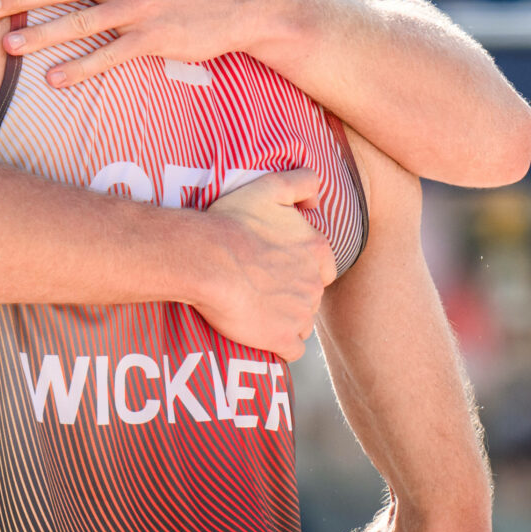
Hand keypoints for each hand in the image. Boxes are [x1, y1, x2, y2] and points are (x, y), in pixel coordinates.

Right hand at [199, 169, 337, 359]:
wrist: (206, 260)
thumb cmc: (232, 222)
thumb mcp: (268, 187)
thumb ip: (301, 181)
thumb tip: (318, 194)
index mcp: (317, 249)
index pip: (324, 268)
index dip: (301, 269)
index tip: (276, 268)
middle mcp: (315, 284)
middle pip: (311, 296)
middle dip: (291, 295)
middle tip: (260, 288)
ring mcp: (301, 314)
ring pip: (302, 324)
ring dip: (284, 320)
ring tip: (255, 310)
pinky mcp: (282, 339)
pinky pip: (291, 350)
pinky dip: (278, 345)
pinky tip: (257, 333)